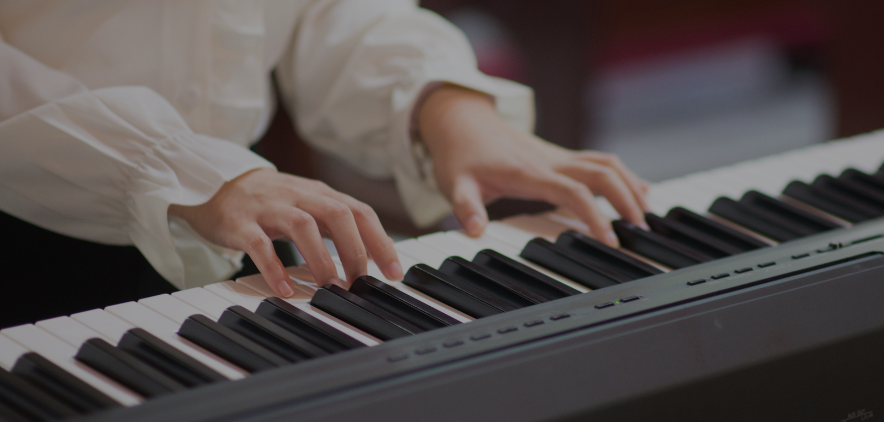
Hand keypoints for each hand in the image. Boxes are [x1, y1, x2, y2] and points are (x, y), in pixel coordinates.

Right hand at [168, 169, 402, 296]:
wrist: (213, 182)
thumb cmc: (270, 201)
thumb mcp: (308, 205)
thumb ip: (336, 227)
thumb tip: (371, 256)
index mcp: (320, 194)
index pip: (360, 212)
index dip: (381, 241)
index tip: (394, 272)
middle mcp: (298, 196)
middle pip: (338, 214)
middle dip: (355, 250)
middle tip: (361, 282)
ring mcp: (269, 208)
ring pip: (302, 226)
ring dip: (321, 258)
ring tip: (331, 287)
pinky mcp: (240, 223)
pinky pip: (259, 245)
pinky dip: (274, 267)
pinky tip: (284, 289)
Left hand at [418, 85, 649, 246]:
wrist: (462, 120)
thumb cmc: (460, 154)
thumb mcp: (454, 183)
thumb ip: (465, 207)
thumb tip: (476, 231)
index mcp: (529, 172)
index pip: (573, 191)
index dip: (595, 215)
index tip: (611, 240)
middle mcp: (550, 161)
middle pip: (603, 172)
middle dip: (627, 200)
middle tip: (641, 231)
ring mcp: (558, 156)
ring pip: (606, 163)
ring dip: (630, 185)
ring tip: (646, 215)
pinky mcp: (559, 156)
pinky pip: (599, 161)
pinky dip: (622, 175)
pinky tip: (638, 190)